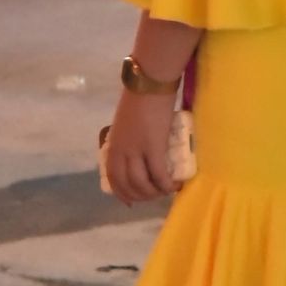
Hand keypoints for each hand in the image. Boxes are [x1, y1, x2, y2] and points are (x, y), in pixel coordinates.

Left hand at [102, 88, 176, 204]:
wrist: (149, 83)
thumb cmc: (139, 99)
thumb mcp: (125, 124)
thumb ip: (127, 139)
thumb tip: (137, 151)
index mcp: (112, 146)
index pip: (113, 178)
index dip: (122, 193)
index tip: (130, 202)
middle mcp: (121, 151)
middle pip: (127, 184)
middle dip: (141, 196)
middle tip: (154, 196)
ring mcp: (136, 150)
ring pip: (142, 183)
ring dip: (154, 193)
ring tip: (165, 191)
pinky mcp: (153, 146)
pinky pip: (158, 174)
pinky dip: (165, 184)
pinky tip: (173, 186)